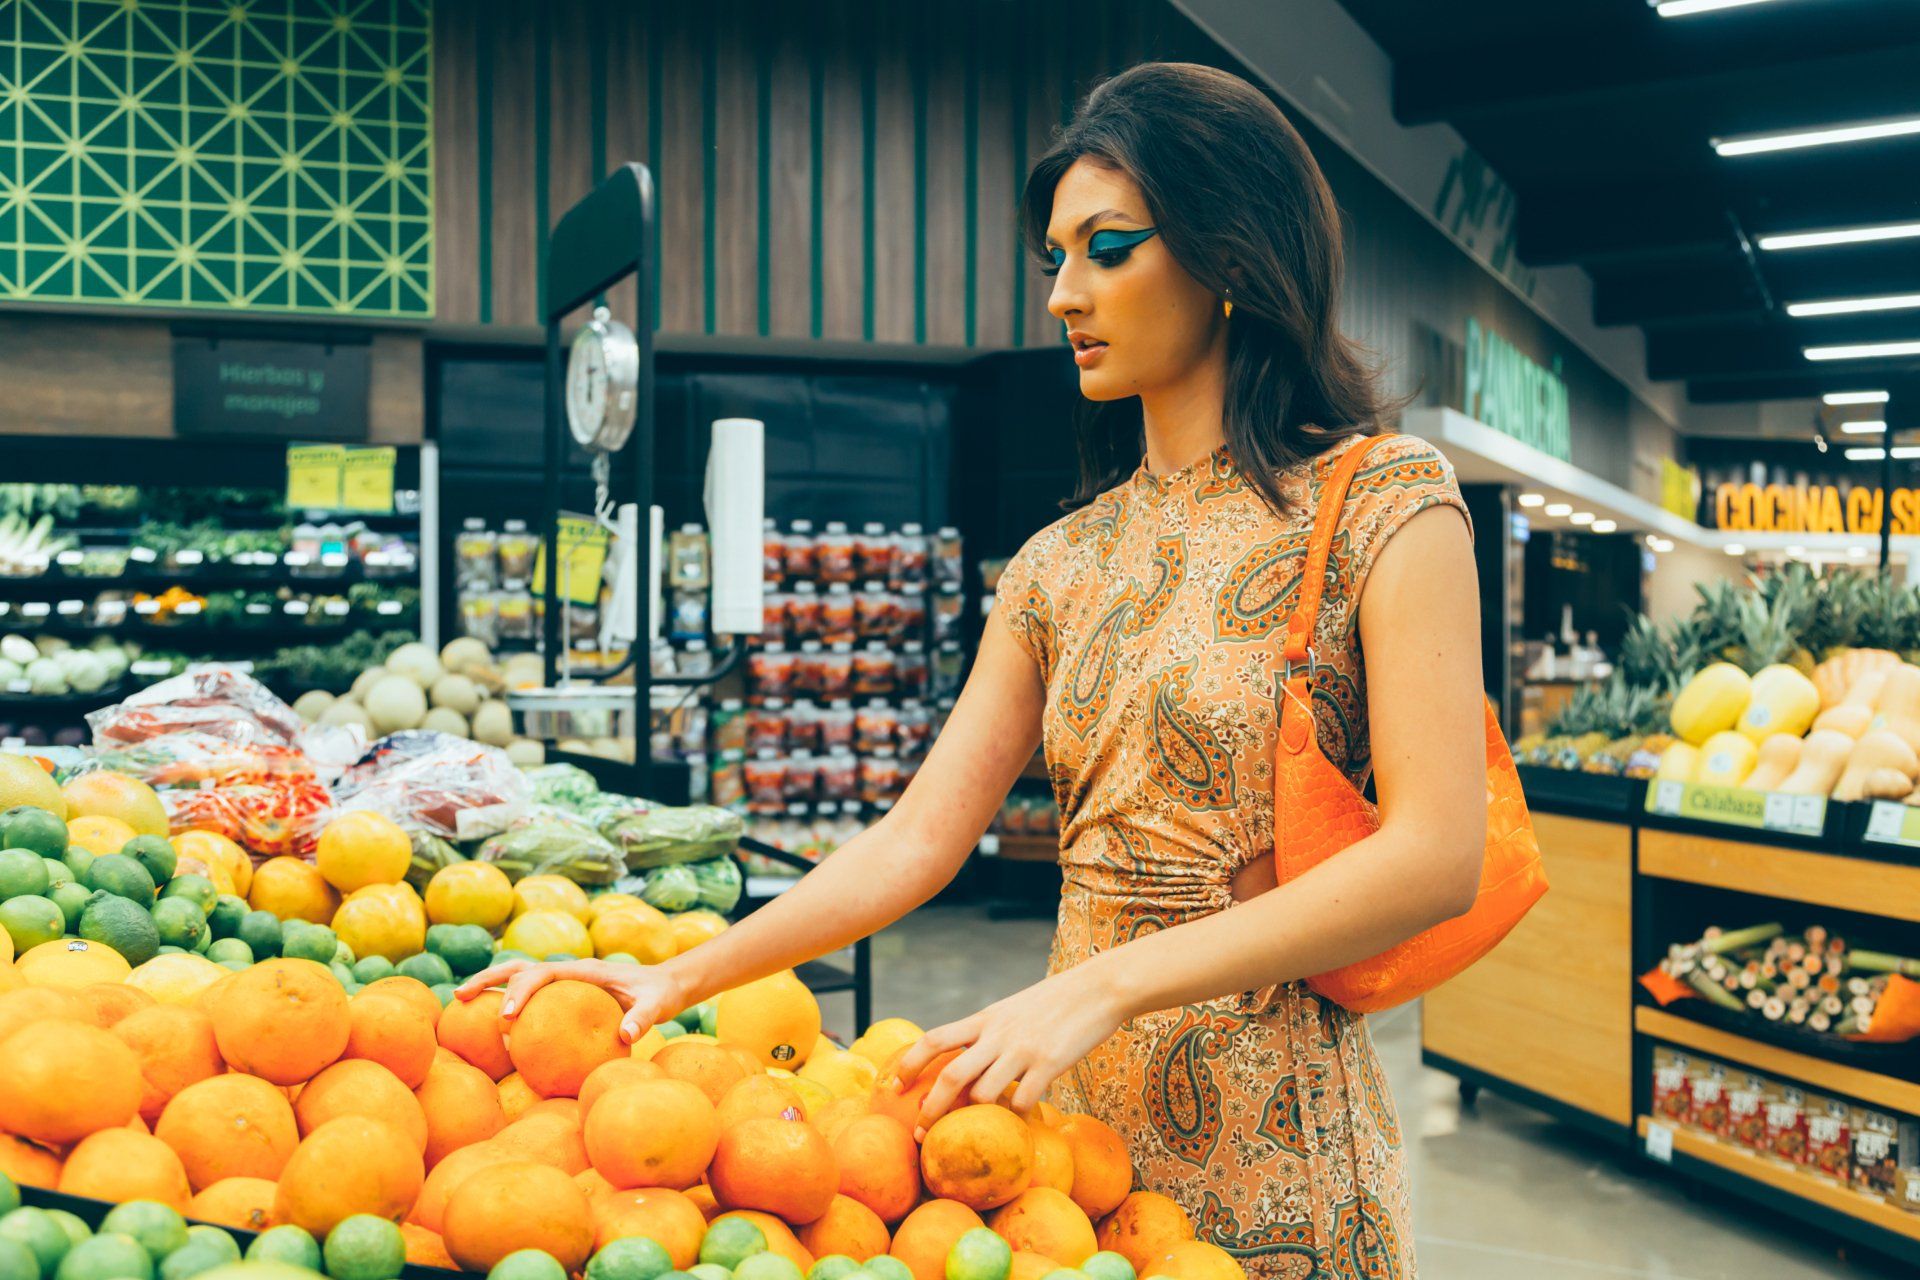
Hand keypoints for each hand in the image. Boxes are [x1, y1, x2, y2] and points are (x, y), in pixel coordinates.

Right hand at [454, 957, 689, 1042]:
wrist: (665, 986)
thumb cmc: (660, 995)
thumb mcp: (657, 1005)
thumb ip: (643, 1018)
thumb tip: (625, 1035)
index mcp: (585, 971)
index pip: (544, 973)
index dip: (522, 990)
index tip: (507, 1016)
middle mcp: (569, 973)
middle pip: (521, 968)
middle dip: (490, 979)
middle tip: (461, 997)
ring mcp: (564, 983)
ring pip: (520, 978)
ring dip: (491, 986)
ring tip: (461, 1001)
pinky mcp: (563, 996)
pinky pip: (532, 997)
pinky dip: (508, 1003)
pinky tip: (491, 1027)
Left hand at [892, 965, 1124, 1136]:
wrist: (1098, 987)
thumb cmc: (1055, 1001)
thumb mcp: (1011, 1009)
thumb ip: (988, 1032)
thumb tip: (967, 1058)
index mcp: (985, 1019)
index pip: (934, 1039)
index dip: (908, 1064)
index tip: (894, 1087)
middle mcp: (998, 1034)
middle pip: (950, 1075)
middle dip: (930, 1108)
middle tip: (919, 1132)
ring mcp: (1023, 1050)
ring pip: (983, 1094)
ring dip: (976, 1116)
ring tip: (977, 1131)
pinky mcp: (1050, 1063)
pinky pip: (1023, 1101)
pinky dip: (1017, 1116)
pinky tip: (1021, 1120)